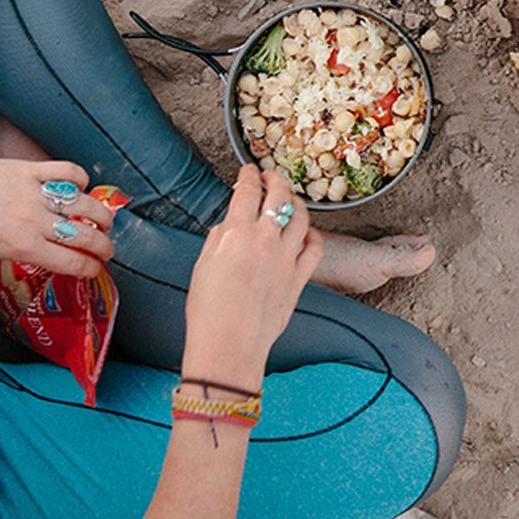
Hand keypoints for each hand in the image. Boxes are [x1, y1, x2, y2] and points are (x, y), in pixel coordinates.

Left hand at [0, 156, 115, 278]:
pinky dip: (80, 178)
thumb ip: (21, 251)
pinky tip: (80, 185)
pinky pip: (66, 171)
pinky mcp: (27, 169)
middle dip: (104, 245)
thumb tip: (45, 248)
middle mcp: (33, 222)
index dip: (92, 268)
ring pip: (85, 203)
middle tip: (107, 248)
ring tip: (104, 219)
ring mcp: (32, 193)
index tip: (96, 268)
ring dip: (101, 214)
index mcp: (22, 249)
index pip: (73, 263)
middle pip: (86, 235)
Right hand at [181, 165, 321, 388]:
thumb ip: (219, 237)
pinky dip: (312, 234)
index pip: (247, 190)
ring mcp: (286, 258)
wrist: (228, 347)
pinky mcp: (299, 278)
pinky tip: (306, 232)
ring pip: (301, 216)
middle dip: (275, 179)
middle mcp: (265, 240)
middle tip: (270, 177)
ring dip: (295, 202)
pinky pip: (314, 247)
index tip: (248, 171)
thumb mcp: (203, 265)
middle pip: (279, 194)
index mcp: (236, 233)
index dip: (248, 174)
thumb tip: (230, 224)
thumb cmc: (208, 312)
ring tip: (289, 200)